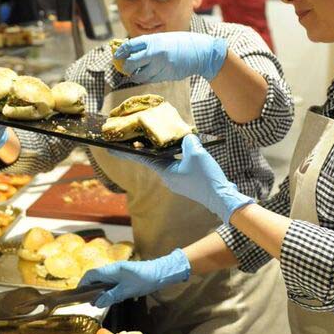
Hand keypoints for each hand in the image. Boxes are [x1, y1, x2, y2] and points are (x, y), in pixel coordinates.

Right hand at [78, 248, 190, 307]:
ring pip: (103, 280)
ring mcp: (119, 271)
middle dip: (89, 288)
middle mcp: (113, 269)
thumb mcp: (126, 291)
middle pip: (95, 277)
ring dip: (99, 289)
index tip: (78, 294)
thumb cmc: (144, 280)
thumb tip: (96, 303)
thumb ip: (110, 296)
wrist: (160, 273)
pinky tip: (109, 298)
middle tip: (87, 301)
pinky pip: (111, 281)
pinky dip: (107, 289)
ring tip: (96, 302)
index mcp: (111, 270)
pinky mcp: (124, 275)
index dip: (83, 283)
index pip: (91, 274)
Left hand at [112, 134, 251, 221]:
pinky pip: (178, 165)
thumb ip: (188, 141)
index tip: (111, 149)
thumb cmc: (206, 177)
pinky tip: (183, 148)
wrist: (221, 197)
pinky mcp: (187, 181)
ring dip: (165, 151)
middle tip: (136, 137)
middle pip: (155, 158)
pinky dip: (177, 155)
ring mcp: (178, 180)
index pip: (143, 159)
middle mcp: (168, 178)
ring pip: (168, 161)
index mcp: (166, 172)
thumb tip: (185, 137)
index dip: (128, 152)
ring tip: (163, 139)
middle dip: (147, 148)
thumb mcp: (196, 153)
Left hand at [116, 32, 227, 82]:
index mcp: (153, 41)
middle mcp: (155, 53)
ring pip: (140, 75)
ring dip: (135, 76)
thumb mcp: (162, 38)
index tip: (117, 56)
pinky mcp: (166, 75)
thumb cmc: (180, 43)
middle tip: (125, 68)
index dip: (120, 52)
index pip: (129, 46)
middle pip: (132, 63)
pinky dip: (147, 78)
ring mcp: (161, 66)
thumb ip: (147, 45)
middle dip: (126, 67)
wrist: (200, 52)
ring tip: (136, 73)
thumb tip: (129, 51)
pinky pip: (151, 79)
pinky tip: (148, 75)